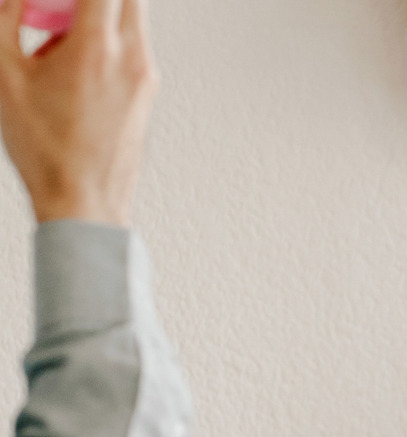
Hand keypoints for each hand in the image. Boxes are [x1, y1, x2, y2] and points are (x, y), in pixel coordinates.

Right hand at [0, 0, 156, 224]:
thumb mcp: (5, 75)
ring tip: (55, 48)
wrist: (84, 200)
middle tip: (56, 12)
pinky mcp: (147, 93)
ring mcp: (146, 77)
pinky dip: (104, 42)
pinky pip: (130, 48)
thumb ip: (7, 19)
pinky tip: (70, 70)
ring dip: (95, 17)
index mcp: (97, 47)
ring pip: (129, 21)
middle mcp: (132, 58)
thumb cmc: (47, 149)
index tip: (54, 0)